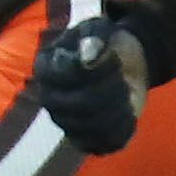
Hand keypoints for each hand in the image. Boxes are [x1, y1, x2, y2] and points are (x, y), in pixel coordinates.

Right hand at [30, 13, 147, 156]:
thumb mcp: (101, 30)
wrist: (120, 66)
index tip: (115, 59)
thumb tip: (89, 54)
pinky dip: (121, 130)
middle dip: (112, 90)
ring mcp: (65, 122)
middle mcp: (49, 98)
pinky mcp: (84, 140)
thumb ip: (94, 36)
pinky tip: (128, 113)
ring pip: (93, 127)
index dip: (99, 69)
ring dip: (119, 110)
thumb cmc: (106, 45)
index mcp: (46, 68)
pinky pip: (103, 145)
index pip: (69, 76)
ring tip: (127, 93)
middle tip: (125, 78)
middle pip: (82, 104)